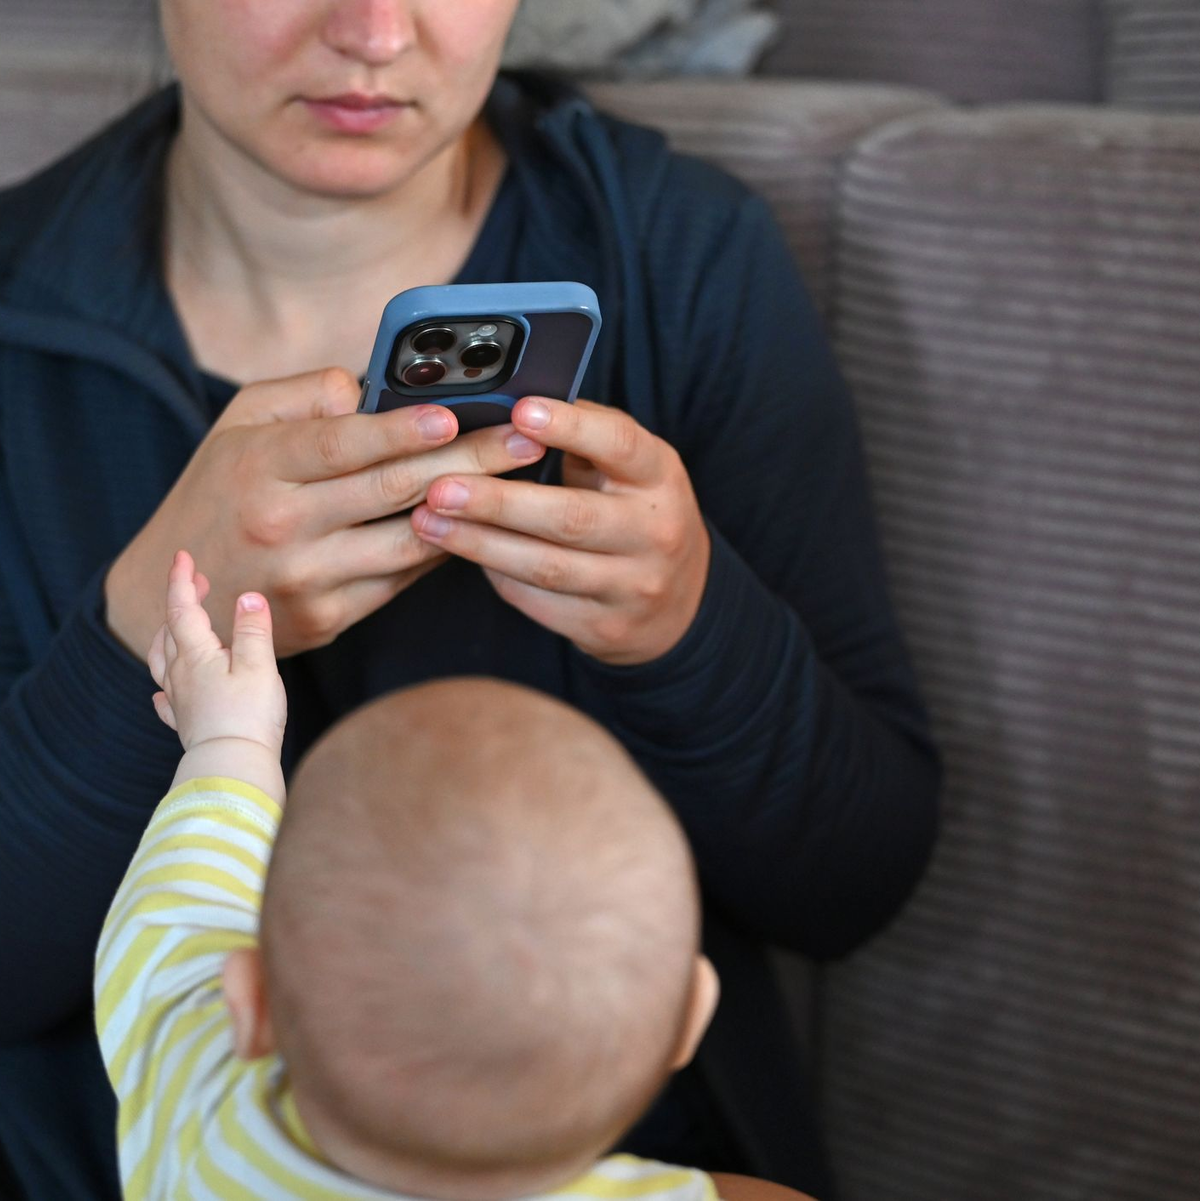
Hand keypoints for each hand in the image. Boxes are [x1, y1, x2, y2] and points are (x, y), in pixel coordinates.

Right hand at [105, 368, 545, 659]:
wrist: (175, 596)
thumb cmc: (219, 494)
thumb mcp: (238, 427)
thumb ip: (303, 396)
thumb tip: (372, 389)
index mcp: (259, 468)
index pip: (341, 444)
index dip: (401, 429)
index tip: (455, 413)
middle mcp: (283, 525)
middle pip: (394, 489)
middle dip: (472, 460)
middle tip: (526, 439)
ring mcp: (308, 578)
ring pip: (410, 541)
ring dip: (473, 511)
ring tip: (521, 482)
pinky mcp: (329, 617)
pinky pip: (402, 578)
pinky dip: (442, 547)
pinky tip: (478, 521)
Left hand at [148, 550, 285, 757]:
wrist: (233, 766)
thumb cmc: (248, 716)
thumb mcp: (259, 666)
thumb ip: (252, 629)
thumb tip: (248, 596)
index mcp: (196, 654)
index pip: (182, 608)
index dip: (182, 581)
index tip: (184, 557)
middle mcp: (181, 674)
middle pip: (171, 630)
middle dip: (181, 602)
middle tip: (196, 583)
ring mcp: (180, 700)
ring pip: (163, 661)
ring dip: (168, 637)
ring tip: (176, 627)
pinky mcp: (187, 723)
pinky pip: (167, 700)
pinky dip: (165, 687)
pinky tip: (163, 692)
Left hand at [411, 397, 710, 665]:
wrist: (678, 600)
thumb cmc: (634, 510)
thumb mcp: (630, 466)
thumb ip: (582, 434)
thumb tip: (506, 401)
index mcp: (659, 476)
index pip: (618, 445)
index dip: (570, 428)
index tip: (519, 411)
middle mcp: (653, 532)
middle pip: (570, 517)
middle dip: (499, 502)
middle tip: (440, 486)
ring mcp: (630, 586)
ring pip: (545, 566)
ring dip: (479, 543)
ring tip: (428, 521)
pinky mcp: (603, 626)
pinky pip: (536, 599)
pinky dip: (495, 573)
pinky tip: (460, 552)